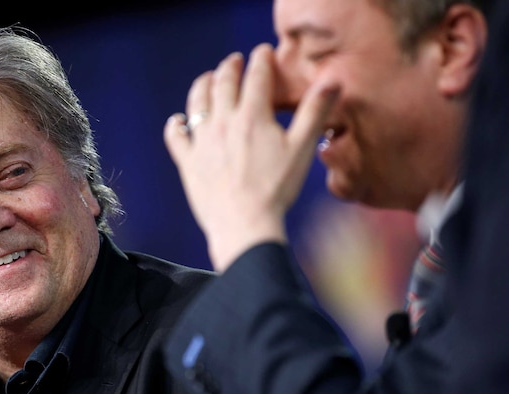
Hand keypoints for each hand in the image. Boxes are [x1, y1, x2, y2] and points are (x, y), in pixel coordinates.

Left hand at [164, 43, 339, 271]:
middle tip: (234, 61)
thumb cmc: (276, 190)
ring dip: (203, 86)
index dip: (261, 60)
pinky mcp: (188, 162)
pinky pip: (175, 137)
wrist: (244, 225)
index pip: (257, 76)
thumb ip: (314, 112)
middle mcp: (223, 123)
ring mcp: (202, 142)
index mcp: (252, 116)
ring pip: (197, 103)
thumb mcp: (302, 150)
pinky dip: (176, 125)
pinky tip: (178, 121)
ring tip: (208, 79)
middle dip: (230, 67)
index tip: (263, 52)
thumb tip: (332, 81)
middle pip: (223, 83)